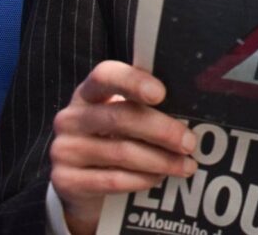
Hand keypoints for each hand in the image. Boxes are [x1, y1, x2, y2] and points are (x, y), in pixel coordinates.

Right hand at [50, 61, 197, 234]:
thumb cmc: (115, 138)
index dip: (133, 81)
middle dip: (162, 130)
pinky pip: (111, 180)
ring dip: (160, 160)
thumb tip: (193, 109)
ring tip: (185, 165)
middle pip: (121, 117)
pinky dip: (141, 180)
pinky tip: (159, 179)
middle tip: (190, 143)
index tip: (161, 93)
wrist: (82, 182)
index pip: (106, 75)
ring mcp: (64, 149)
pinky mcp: (65, 180)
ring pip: (121, 152)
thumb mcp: (127, 116)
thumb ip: (148, 107)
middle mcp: (71, 117)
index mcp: (89, 92)